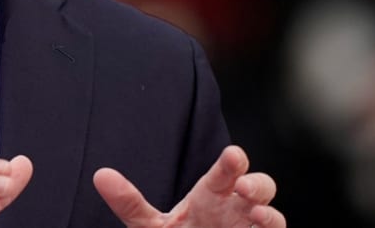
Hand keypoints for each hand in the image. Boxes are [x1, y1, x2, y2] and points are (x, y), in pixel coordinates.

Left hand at [93, 145, 283, 227]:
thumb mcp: (150, 225)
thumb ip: (130, 203)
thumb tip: (101, 175)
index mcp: (213, 195)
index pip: (226, 172)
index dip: (233, 163)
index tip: (233, 155)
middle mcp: (236, 211)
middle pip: (260, 188)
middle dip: (257, 184)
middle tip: (243, 187)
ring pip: (273, 218)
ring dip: (269, 214)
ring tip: (258, 215)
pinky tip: (260, 227)